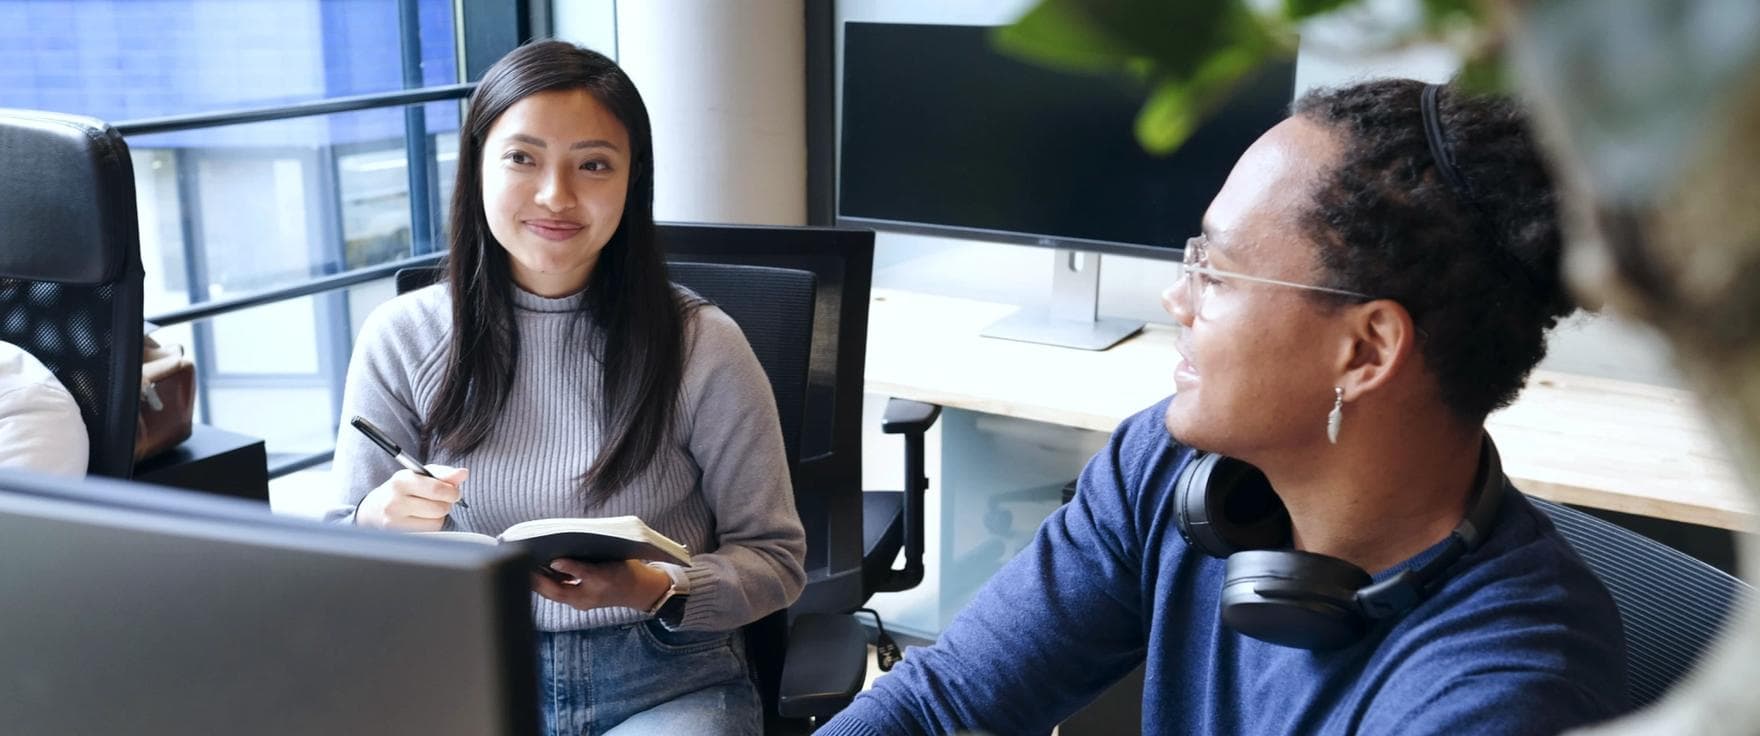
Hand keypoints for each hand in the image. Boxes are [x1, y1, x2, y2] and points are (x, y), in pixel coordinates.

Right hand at [353, 465, 467, 530]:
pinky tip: (422, 519)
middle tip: (442, 500)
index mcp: (401, 480)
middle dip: (447, 503)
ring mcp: (394, 521)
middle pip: (440, 507)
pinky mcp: (399, 535)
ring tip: (429, 508)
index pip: (437, 488)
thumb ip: (443, 473)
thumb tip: (463, 473)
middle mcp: (395, 501)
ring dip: (440, 515)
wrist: (374, 510)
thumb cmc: (403, 489)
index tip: (454, 491)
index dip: (452, 491)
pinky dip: (432, 525)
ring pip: (437, 521)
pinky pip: (430, 532)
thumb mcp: (418, 475)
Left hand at [532, 558, 671, 611]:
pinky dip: (550, 583)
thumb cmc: (625, 574)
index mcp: (590, 590)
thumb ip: (579, 566)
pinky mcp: (580, 599)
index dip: (548, 572)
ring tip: (527, 565)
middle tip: (521, 563)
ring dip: (541, 581)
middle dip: (536, 580)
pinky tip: (543, 571)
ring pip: (554, 593)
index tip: (535, 561)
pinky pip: (560, 592)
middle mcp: (582, 599)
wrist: (639, 590)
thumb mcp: (606, 566)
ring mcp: (580, 601)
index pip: (563, 582)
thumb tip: (555, 561)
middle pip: (552, 592)